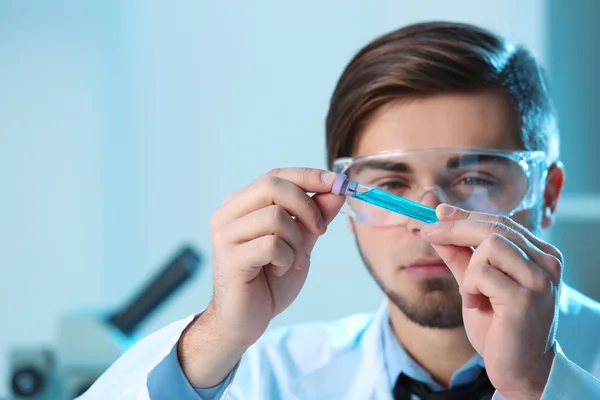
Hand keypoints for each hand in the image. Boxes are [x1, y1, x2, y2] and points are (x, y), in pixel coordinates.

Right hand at [179, 168, 343, 388]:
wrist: (246, 320)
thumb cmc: (269, 280)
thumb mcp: (300, 243)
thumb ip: (315, 216)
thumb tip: (336, 190)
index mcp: (242, 204)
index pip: (276, 176)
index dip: (309, 176)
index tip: (338, 183)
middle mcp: (228, 213)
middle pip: (272, 186)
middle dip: (306, 206)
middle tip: (320, 230)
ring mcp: (225, 234)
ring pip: (275, 216)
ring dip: (297, 241)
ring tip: (294, 261)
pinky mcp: (229, 257)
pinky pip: (272, 244)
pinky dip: (286, 259)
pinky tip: (279, 271)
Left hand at [421, 204, 562, 398]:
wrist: (519, 369)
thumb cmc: (500, 326)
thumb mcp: (475, 283)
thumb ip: (459, 254)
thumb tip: (436, 221)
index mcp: (540, 254)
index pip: (500, 221)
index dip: (465, 215)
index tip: (437, 212)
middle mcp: (547, 261)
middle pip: (493, 227)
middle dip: (454, 228)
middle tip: (427, 233)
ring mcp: (539, 279)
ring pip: (489, 245)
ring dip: (469, 270)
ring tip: (472, 294)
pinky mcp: (525, 298)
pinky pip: (482, 274)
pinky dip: (469, 288)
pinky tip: (477, 306)